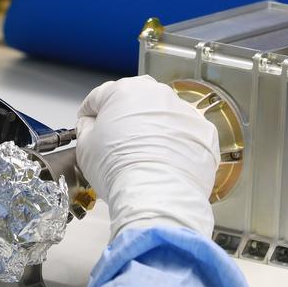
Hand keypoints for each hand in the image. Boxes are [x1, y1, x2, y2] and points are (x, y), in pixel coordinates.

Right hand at [75, 76, 218, 238]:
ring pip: (161, 116)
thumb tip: (90, 125)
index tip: (88, 125)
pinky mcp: (203, 132)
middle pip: (133, 101)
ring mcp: (183, 112)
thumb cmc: (119, 169)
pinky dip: (175, 143)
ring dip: (151, 129)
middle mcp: (156, 94)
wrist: (157, 195)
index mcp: (123, 91)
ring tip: (143, 156)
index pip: (99, 97)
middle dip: (123, 118)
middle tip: (116, 142)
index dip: (89, 113)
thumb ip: (85, 128)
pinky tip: (164, 162)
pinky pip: (184, 133)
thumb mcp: (84, 147)